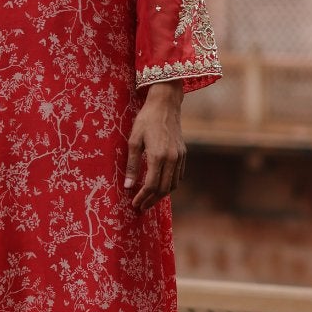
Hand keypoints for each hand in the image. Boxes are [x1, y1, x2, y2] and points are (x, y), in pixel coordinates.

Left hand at [125, 86, 186, 210]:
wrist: (165, 105)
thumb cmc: (146, 120)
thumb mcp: (134, 140)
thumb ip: (131, 164)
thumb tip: (128, 185)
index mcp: (157, 156)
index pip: (151, 185)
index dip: (142, 197)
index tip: (134, 203)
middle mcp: (171, 159)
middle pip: (163, 189)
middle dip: (152, 200)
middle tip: (141, 206)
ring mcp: (179, 157)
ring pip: (173, 184)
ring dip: (161, 195)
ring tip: (150, 199)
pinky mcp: (183, 154)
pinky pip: (178, 175)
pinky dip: (170, 184)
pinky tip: (161, 185)